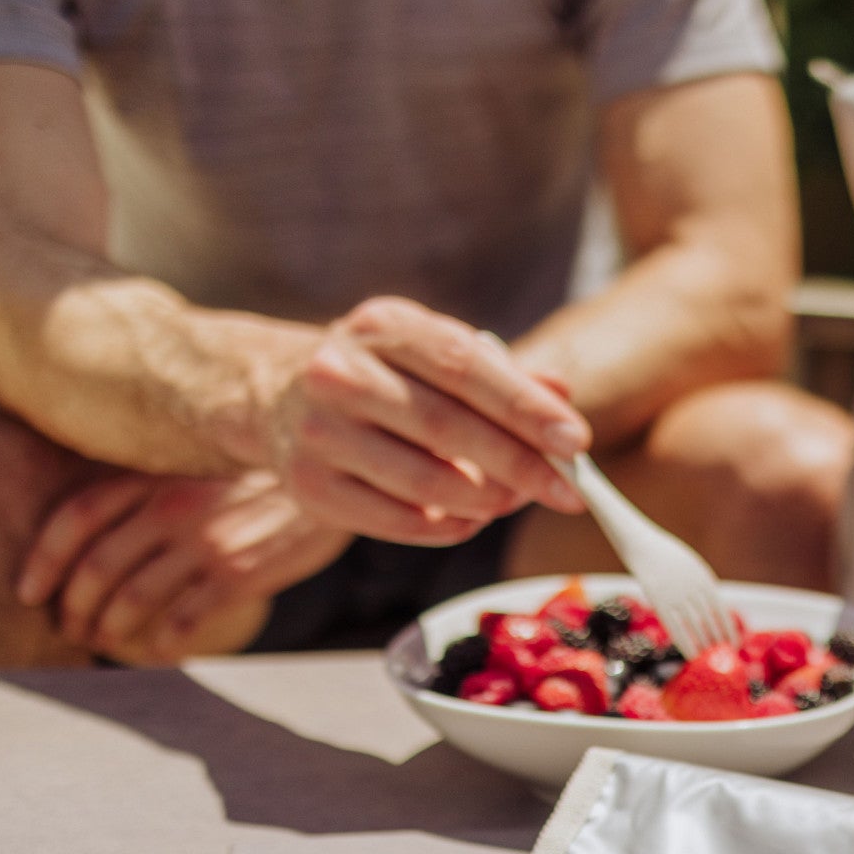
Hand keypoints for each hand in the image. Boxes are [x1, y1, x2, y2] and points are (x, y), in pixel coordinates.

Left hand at [16, 470, 354, 662]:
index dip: (44, 561)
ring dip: (110, 630)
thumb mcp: (204, 462)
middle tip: (72, 629)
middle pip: (96, 567)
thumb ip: (160, 486)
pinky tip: (161, 653)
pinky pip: (183, 621)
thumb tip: (113, 527)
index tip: (29, 591)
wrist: (336, 478)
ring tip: (106, 643)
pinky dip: (163, 645)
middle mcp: (170, 507)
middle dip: (73, 608)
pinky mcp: (239, 574)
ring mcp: (204, 542)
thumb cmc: (267, 475)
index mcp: (156, 475)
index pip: (76, 518)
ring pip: (132, 599)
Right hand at [260, 296, 589, 544]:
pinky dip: (445, 527)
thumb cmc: (385, 372)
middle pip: (446, 427)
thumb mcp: (435, 352)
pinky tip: (472, 519)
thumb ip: (501, 373)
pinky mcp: (307, 486)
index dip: (525, 407)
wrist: (277, 391)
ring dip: (485, 501)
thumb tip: (562, 394)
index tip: (576, 440)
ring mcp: (318, 431)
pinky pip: (394, 520)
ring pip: (422, 482)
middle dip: (519, 464)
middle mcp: (341, 372)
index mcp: (385, 326)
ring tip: (515, 501)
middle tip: (568, 491)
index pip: (465, 366)